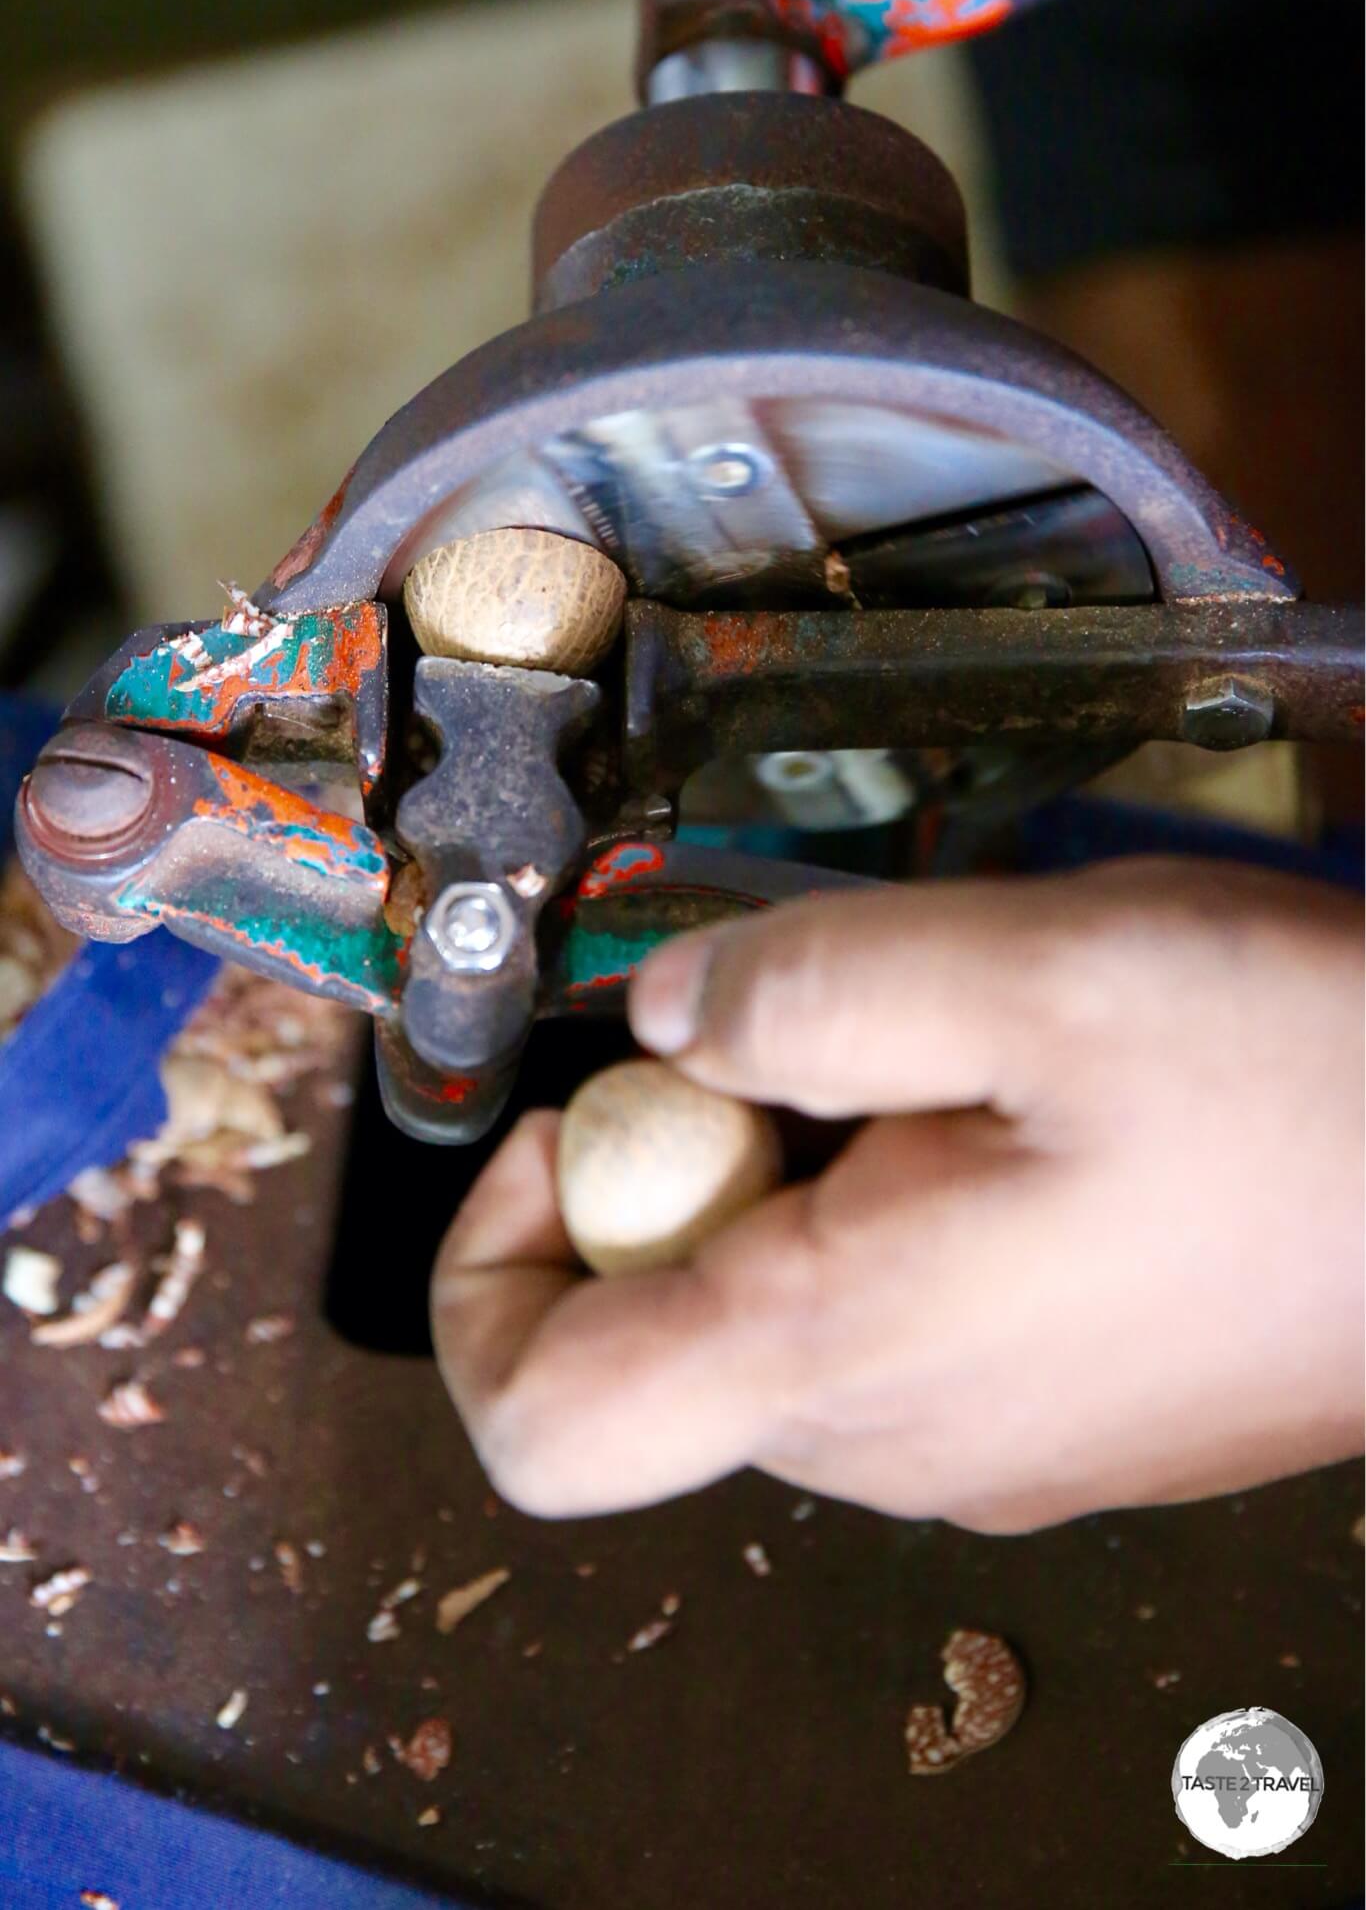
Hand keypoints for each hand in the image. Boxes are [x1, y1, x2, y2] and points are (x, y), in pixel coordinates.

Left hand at [430, 858, 1363, 1529]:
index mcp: (844, 1355)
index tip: (582, 1124)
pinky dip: (889, 1218)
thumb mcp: (1039, 971)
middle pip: (657, 1343)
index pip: (540, 1423)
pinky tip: (1022, 1124)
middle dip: (678, 1172)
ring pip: (780, 1327)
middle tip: (813, 1038)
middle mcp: (890, 1450)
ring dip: (798, 1183)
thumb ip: (812, 986)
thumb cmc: (1290, 1081)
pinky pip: (894, 1337)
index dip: (488, 1270)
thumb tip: (666, 1022)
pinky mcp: (1055, 1430)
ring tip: (946, 1062)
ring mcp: (981, 1458)